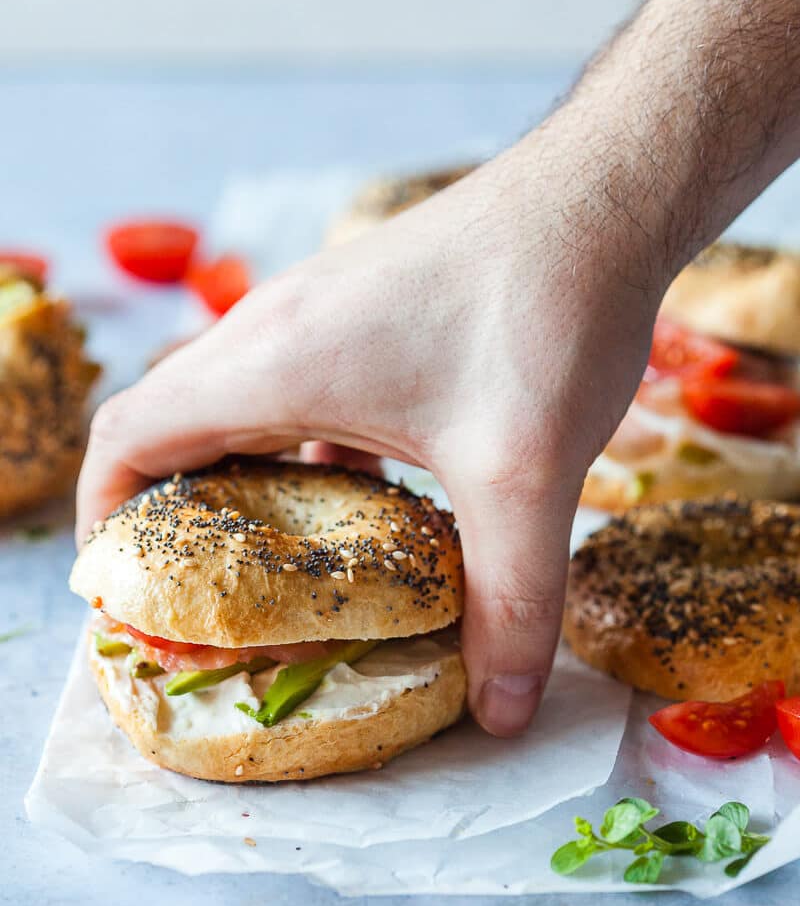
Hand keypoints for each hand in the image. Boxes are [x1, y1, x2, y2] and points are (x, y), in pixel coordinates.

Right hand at [76, 129, 664, 736]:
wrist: (600, 195)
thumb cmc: (545, 311)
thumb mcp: (525, 475)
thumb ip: (511, 601)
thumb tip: (501, 710)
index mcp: (272, 362)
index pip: (126, 435)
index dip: (105, 517)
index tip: (130, 591)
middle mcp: (275, 328)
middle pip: (173, 425)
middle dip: (174, 515)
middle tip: (212, 599)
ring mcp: (321, 310)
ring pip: (239, 404)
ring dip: (244, 480)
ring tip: (282, 562)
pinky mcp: (367, 308)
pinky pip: (299, 385)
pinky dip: (305, 447)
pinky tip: (370, 493)